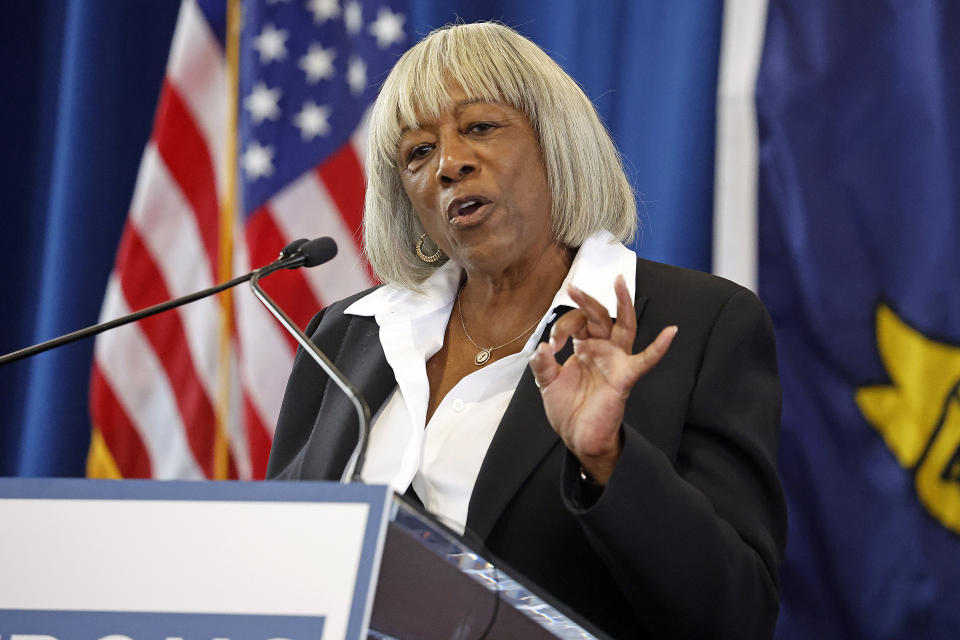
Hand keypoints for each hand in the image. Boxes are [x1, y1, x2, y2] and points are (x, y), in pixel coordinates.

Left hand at [529, 275, 676, 484]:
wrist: (578, 438)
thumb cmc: (568, 409)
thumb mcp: (547, 383)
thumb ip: (542, 364)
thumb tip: (541, 347)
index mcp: (584, 347)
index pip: (576, 323)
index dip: (561, 327)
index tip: (551, 344)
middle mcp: (602, 350)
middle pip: (600, 317)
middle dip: (587, 301)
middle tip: (573, 287)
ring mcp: (615, 361)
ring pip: (624, 326)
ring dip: (623, 304)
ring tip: (620, 284)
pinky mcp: (624, 377)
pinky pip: (645, 361)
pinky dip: (659, 347)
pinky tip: (671, 332)